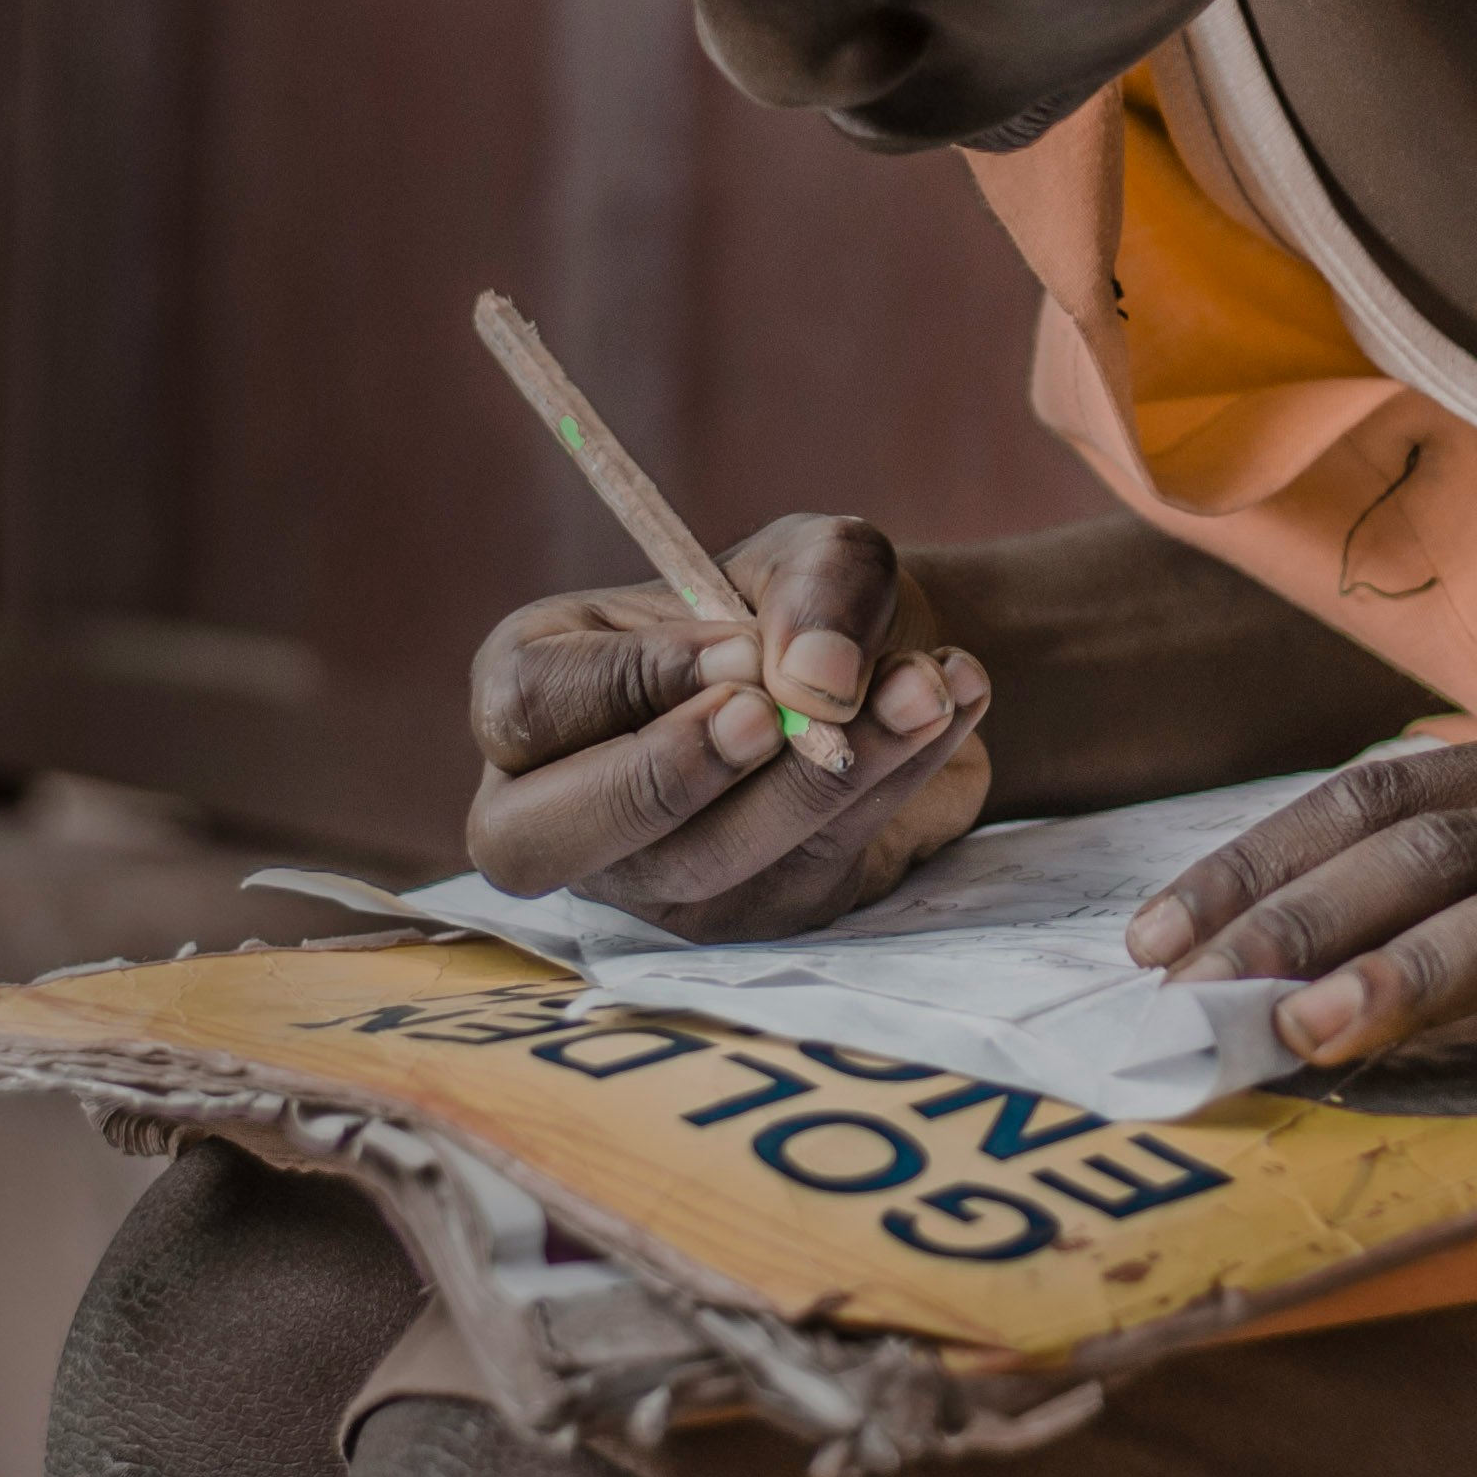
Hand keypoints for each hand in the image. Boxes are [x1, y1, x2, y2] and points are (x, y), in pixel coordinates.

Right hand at [461, 513, 992, 940]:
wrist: (892, 673)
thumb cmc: (807, 606)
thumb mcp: (818, 555)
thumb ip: (818, 587)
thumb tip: (814, 678)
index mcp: (540, 685)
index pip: (532, 705)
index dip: (635, 681)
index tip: (744, 646)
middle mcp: (564, 800)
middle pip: (541, 840)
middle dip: (664, 779)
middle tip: (776, 720)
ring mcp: (647, 879)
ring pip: (702, 863)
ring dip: (824, 775)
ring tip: (923, 684)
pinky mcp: (746, 921)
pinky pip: (804, 875)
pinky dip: (886, 790)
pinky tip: (944, 714)